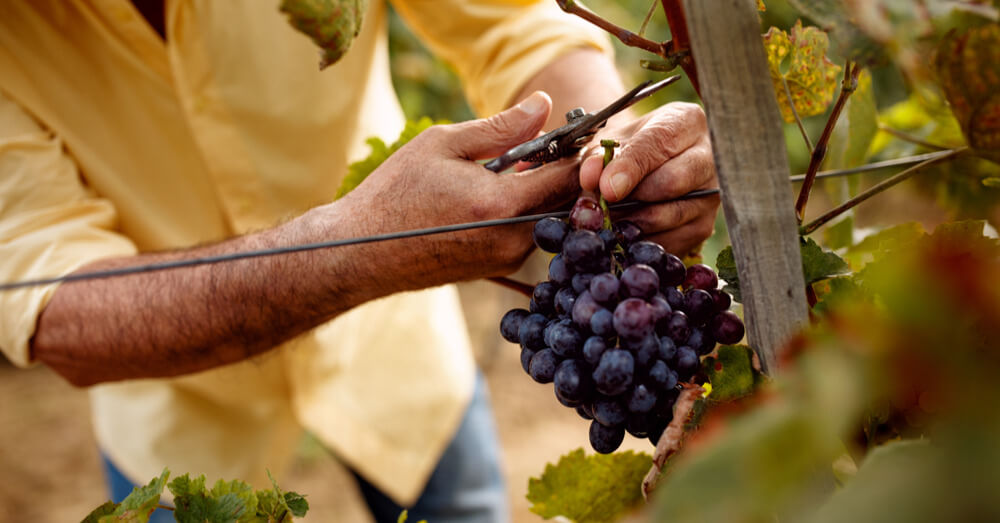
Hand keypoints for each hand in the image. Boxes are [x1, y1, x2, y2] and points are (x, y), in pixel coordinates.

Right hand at [329, 91, 579, 288]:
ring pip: (551, 219)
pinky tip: (498, 194)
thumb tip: (543, 105)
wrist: (362, 251)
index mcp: (501, 206)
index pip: (569, 177)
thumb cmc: (395, 193)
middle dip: (565, 172)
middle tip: (546, 147)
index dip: (580, 152)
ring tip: (515, 169)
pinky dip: (526, 211)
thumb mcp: (443, 144)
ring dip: (543, 192)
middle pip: (567, 202)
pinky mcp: (499, 270)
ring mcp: (508, 260)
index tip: (577, 133)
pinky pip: (530, 234)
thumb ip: (501, 127)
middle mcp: (513, 240)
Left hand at [578, 102, 718, 255]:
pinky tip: (625, 233)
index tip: (607, 189)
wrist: (649, 168)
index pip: (659, 143)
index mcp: (686, 121)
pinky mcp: (704, 225)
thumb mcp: (610, 144)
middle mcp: (709, 155)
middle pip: (671, 182)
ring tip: (607, 219)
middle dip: (630, 198)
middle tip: (601, 206)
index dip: (630, 168)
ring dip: (631, 222)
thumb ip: (597, 157)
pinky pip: (671, 241)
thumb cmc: (629, 149)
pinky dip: (642, 241)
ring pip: (671, 215)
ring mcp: (711, 193)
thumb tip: (591, 177)